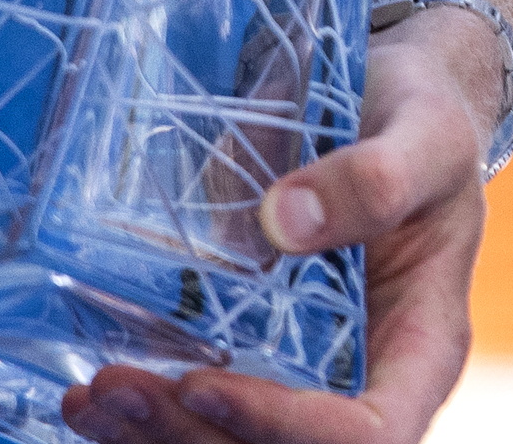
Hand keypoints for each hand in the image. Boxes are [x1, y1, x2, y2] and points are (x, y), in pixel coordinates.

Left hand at [60, 4, 506, 443]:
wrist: (386, 102)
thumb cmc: (424, 122)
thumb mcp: (426, 135)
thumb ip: (378, 178)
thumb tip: (288, 222)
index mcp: (421, 349)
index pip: (367, 433)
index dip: (283, 428)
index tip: (205, 382)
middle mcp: (360, 380)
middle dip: (193, 435)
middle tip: (116, 386)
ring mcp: (300, 372)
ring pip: (227, 442)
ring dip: (155, 437)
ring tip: (91, 397)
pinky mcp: (250, 350)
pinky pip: (196, 409)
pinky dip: (141, 417)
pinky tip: (86, 398)